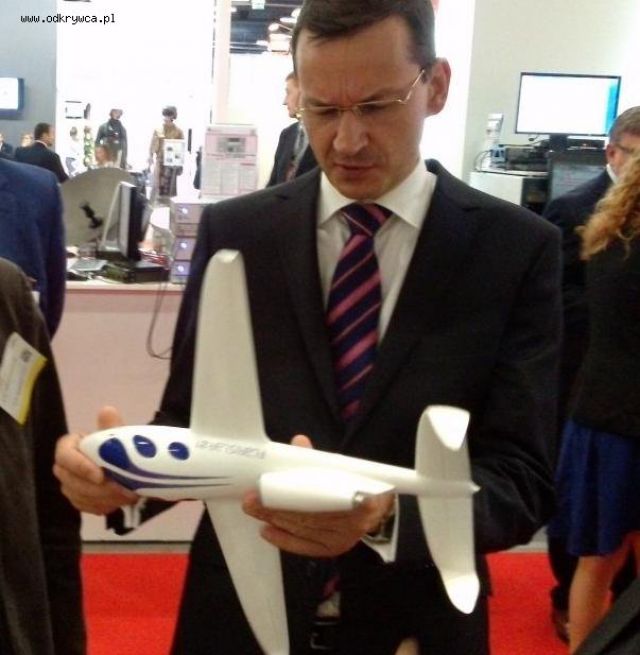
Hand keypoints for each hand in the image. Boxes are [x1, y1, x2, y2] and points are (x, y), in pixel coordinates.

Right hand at [53, 405, 138, 514]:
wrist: (128, 463)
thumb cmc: (117, 445)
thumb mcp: (117, 435)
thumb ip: (112, 426)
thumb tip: (107, 411)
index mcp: (69, 445)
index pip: (64, 455)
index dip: (80, 467)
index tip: (100, 475)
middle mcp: (64, 467)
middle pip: (71, 481)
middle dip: (97, 488)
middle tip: (122, 489)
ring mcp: (69, 485)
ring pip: (79, 496)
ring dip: (104, 498)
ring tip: (128, 495)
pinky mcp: (78, 499)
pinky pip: (86, 507)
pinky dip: (103, 506)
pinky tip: (119, 502)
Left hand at [242, 435, 394, 557]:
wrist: (377, 508)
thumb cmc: (354, 484)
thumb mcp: (342, 468)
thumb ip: (319, 459)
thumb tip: (298, 442)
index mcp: (362, 497)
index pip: (323, 497)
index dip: (295, 493)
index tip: (271, 488)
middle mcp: (355, 523)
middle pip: (309, 516)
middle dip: (277, 507)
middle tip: (252, 499)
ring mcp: (344, 539)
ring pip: (304, 530)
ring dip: (276, 520)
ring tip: (255, 510)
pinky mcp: (333, 549)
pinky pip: (304, 546)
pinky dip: (284, 539)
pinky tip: (266, 530)